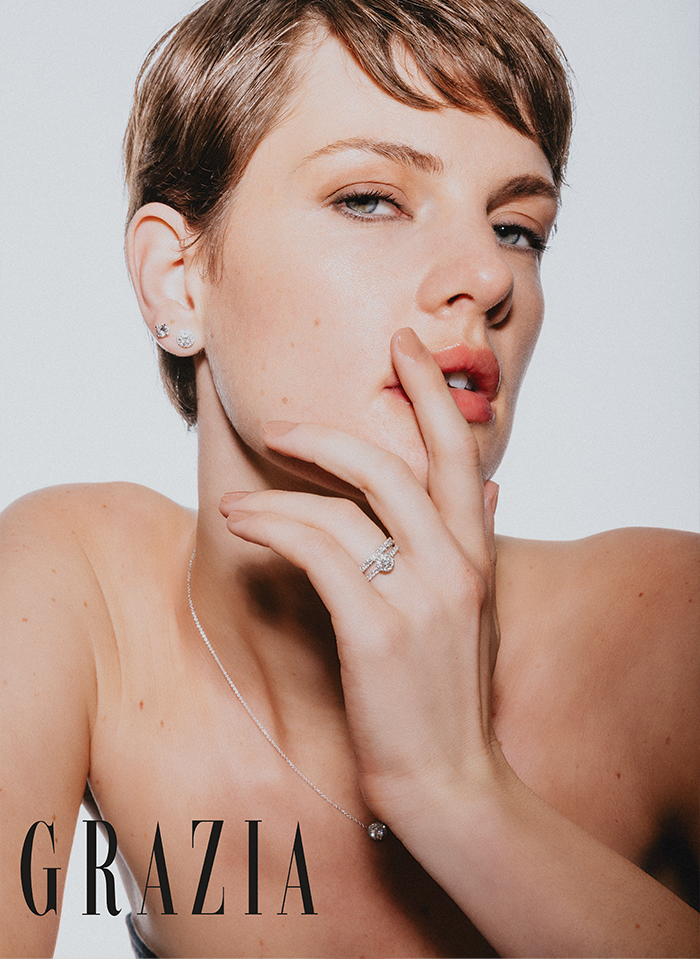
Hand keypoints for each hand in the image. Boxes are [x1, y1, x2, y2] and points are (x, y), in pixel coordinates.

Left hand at [219, 328, 503, 831]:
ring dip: (282, 489)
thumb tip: (491, 489)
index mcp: (477, 552)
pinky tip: (242, 522)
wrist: (451, 779)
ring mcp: (419, 596)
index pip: (458, 452)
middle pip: (395, 464)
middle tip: (280, 421)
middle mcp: (455, 563)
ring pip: (345, 505)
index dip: (431, 392)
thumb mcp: (480, 611)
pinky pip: (319, 551)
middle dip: (334, 430)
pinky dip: (275, 525)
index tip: (404, 346)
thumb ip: (481, 543)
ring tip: (239, 495)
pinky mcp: (377, 630)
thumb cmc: (452, 692)